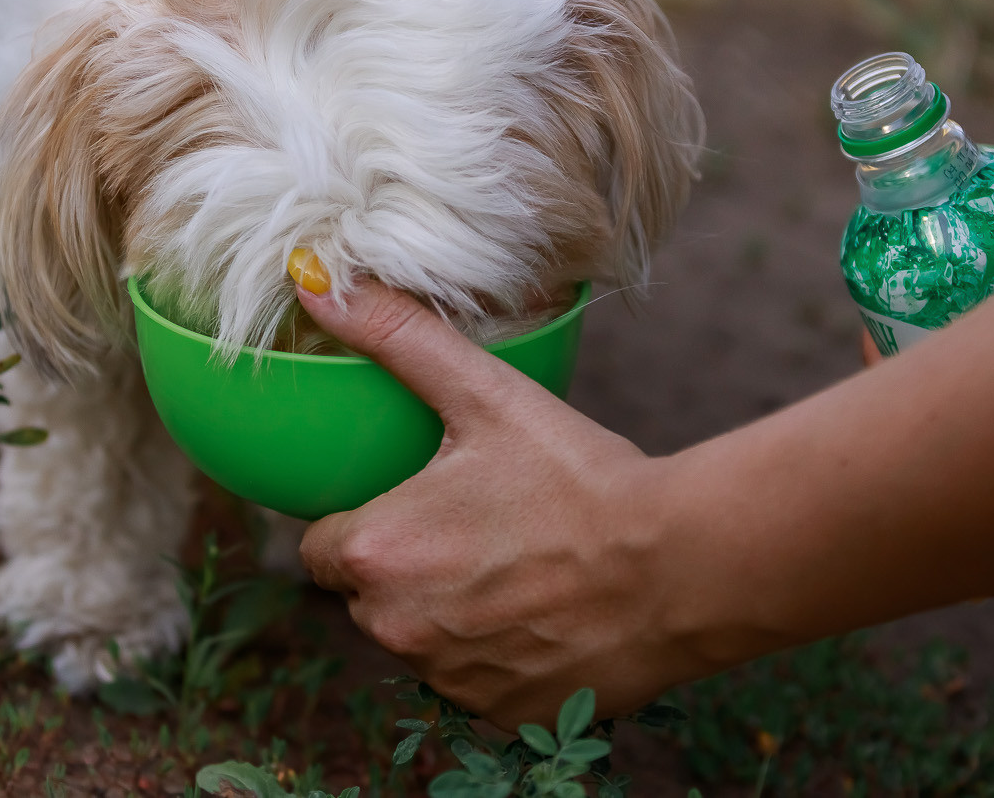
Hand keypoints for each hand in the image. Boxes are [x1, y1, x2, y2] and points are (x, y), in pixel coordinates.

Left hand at [293, 278, 705, 727]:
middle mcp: (394, 628)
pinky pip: (472, 680)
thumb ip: (396, 339)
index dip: (359, 521)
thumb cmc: (579, 478)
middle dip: (402, 565)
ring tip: (512, 564)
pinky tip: (540, 613)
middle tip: (471, 523)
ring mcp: (447, 680)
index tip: (405, 501)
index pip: (320, 547)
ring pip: (420, 639)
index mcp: (373, 553)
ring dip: (445, 611)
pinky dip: (494, 652)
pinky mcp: (499, 714)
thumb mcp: (486, 395)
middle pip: (368, 596)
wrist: (678, 567)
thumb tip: (315, 280)